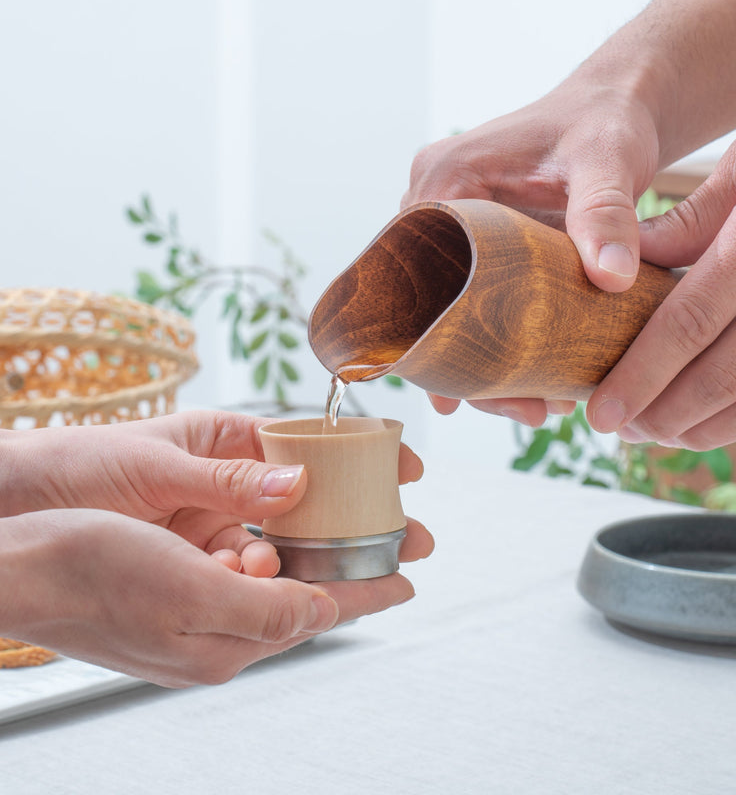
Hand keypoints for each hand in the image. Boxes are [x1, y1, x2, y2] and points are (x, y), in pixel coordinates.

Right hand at [0, 508, 418, 686]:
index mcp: (226, 642)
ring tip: (342, 539)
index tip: (409, 581)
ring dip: (308, 565)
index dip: (368, 595)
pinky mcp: (172, 598)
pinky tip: (271, 542)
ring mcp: (193, 619)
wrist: (24, 566)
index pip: (318, 616)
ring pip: (273, 590)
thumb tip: (320, 611)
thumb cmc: (96, 570)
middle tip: (388, 547)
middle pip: (302, 604)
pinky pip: (239, 579)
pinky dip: (265, 559)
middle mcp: (215, 637)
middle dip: (348, 575)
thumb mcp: (190, 589)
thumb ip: (264, 606)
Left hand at [1, 410, 432, 573]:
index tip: (404, 467)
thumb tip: (298, 485)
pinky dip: (265, 578)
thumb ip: (226, 479)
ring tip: (362, 569)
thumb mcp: (156, 464)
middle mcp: (233, 481)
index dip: (360, 456)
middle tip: (411, 538)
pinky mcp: (201, 556)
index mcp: (228, 439)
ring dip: (320, 556)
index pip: (310, 445)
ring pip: (286, 539)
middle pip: (312, 499)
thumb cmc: (82, 463)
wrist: (20, 510)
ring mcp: (220, 520)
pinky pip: (248, 568)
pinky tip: (272, 583)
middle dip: (361, 518)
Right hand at [402, 77, 660, 423]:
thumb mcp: (606, 161)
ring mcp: (453, 228)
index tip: (458, 397)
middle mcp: (433, 206)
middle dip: (467, 366)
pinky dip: (498, 340)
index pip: (410, 271)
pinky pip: (471, 300)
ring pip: (448, 310)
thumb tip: (612, 279)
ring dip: (484, 363)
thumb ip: (605, 213)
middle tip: (525, 411)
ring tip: (538, 408)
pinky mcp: (478, 244)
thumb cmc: (604, 122)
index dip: (428, 338)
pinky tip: (537, 381)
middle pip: (428, 303)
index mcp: (441, 180)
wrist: (614, 108)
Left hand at [587, 109, 735, 448]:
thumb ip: (684, 222)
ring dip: (702, 429)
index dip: (641, 376)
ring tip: (655, 434)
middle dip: (662, 414)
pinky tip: (705, 423)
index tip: (601, 412)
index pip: (689, 321)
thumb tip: (616, 270)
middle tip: (620, 431)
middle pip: (722, 373)